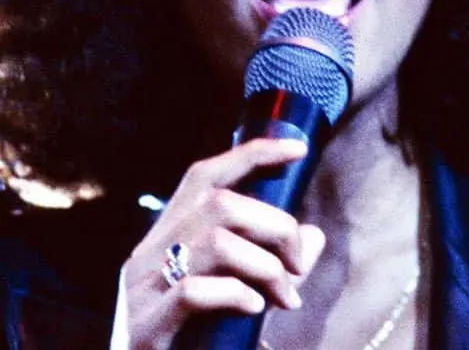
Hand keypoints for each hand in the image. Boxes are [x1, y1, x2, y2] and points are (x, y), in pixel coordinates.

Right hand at [119, 139, 325, 349]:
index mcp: (169, 232)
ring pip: (215, 242)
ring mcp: (142, 286)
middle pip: (221, 205)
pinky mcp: (144, 326)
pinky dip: (236, 295)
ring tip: (286, 298)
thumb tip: (314, 236)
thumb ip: (272, 263)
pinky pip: (193, 292)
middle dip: (275, 227)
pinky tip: (255, 309)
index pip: (207, 175)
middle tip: (298, 266)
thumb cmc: (193, 337)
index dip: (254, 154)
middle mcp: (151, 250)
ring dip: (266, 267)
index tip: (298, 149)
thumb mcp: (235, 290)